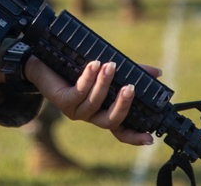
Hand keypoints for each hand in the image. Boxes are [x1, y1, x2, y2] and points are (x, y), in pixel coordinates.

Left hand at [24, 57, 162, 145]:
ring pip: (94, 103)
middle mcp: (90, 115)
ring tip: (110, 65)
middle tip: (131, 88)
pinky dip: (88, 78)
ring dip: (104, 84)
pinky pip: (79, 92)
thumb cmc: (77, 66)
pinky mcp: (63, 102)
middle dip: (122, 106)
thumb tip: (157, 72)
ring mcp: (76, 110)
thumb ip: (131, 71)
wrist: (44, 62)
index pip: (120, 129)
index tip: (149, 138)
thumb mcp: (107, 69)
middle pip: (110, 121)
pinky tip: (93, 65)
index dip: (134, 136)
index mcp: (102, 111)